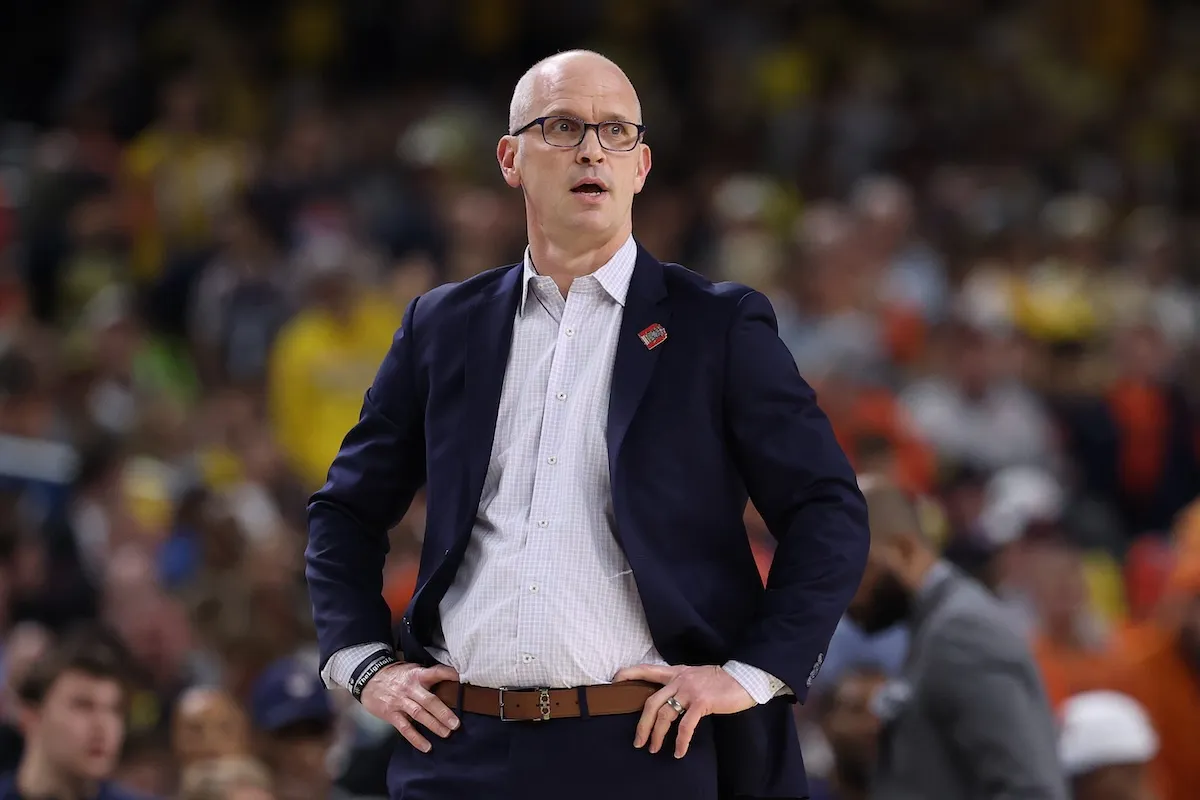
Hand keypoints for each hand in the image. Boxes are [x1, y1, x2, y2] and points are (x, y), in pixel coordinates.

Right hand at [359, 662, 460, 751]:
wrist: (368, 679)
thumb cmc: (396, 675)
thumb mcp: (411, 670)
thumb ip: (427, 676)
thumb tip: (450, 682)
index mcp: (417, 674)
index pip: (435, 673)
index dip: (448, 675)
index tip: (461, 680)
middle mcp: (410, 688)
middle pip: (429, 700)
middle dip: (443, 713)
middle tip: (456, 724)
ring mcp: (400, 701)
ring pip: (419, 714)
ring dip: (433, 725)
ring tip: (446, 734)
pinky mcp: (391, 714)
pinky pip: (405, 728)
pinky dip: (416, 738)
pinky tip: (426, 747)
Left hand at [613, 664, 755, 757]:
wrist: (743, 678)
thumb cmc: (721, 681)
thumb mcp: (696, 676)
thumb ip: (681, 684)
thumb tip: (670, 699)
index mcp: (676, 672)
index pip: (648, 670)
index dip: (630, 673)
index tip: (615, 680)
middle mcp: (679, 680)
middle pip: (651, 702)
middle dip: (642, 725)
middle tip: (638, 741)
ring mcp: (689, 690)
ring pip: (664, 715)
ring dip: (657, 736)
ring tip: (654, 749)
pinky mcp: (701, 702)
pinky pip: (685, 726)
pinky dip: (680, 741)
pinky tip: (679, 751)